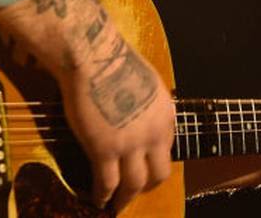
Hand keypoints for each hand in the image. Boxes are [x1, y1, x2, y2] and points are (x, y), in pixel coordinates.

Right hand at [55, 28, 175, 211]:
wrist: (94, 57)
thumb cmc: (113, 60)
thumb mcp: (146, 82)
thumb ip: (146, 104)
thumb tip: (139, 114)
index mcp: (166, 115)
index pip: (166, 147)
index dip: (153, 159)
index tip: (143, 165)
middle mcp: (154, 133)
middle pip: (159, 173)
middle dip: (147, 186)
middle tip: (135, 191)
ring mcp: (131, 144)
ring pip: (134, 184)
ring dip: (125, 199)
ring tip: (116, 205)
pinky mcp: (105, 150)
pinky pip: (107, 183)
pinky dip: (103, 196)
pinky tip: (97, 201)